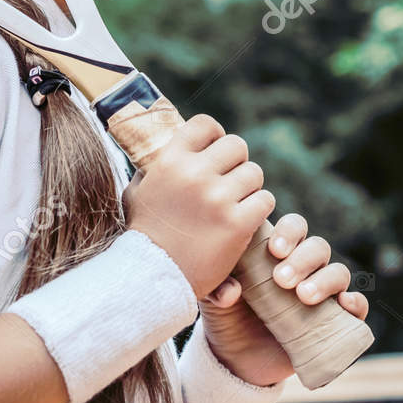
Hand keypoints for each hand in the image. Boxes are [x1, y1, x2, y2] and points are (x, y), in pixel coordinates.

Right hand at [122, 113, 276, 300]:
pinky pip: (265, 200)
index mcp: (169, 160)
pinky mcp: (237, 223)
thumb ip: (151, 168)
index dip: (215, 136)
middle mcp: (194, 173)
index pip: (206, 124)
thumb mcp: (136, 193)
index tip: (215, 152)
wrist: (152, 278)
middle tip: (229, 182)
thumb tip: (163, 145)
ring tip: (235, 203)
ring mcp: (217, 198)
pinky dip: (258, 209)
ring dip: (249, 187)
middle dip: (236, 163)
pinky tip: (244, 219)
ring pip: (254, 173)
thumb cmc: (143, 235)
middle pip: (237, 146)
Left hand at [198, 212, 369, 387]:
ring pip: (338, 273)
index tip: (275, 251)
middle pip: (318, 248)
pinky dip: (355, 302)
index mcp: (278, 254)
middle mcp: (304, 269)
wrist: (237, 362)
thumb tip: (231, 292)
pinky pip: (357, 307)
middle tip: (282, 279)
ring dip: (325, 280)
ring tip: (303, 297)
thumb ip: (216, 290)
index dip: (290, 232)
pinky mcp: (335, 322)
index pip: (293, 228)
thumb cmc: (227, 320)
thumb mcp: (213, 303)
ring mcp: (322, 294)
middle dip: (304, 259)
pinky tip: (344, 304)